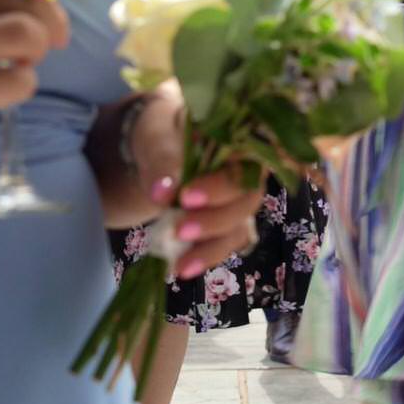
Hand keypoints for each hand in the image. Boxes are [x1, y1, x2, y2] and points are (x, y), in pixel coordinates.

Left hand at [125, 82, 264, 279]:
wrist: (154, 147)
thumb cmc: (162, 134)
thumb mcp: (156, 137)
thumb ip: (162, 159)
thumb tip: (163, 192)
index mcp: (240, 140)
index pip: (247, 163)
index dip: (223, 185)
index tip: (186, 197)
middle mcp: (249, 171)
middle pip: (248, 199)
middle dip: (217, 219)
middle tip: (181, 229)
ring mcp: (238, 199)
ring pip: (240, 225)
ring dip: (213, 247)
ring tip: (181, 265)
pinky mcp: (227, 223)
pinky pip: (228, 243)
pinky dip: (207, 257)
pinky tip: (182, 269)